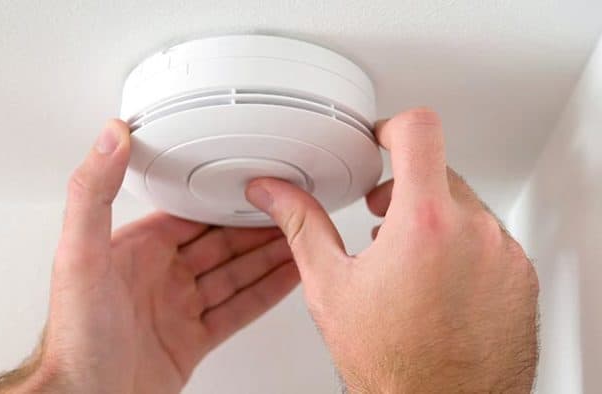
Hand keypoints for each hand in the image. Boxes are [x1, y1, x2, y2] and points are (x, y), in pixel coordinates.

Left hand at [0, 120, 298, 393]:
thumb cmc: (75, 337)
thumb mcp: (79, 254)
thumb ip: (93, 193)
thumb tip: (109, 137)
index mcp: (136, 250)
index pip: (189, 213)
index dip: (223, 197)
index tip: (252, 180)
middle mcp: (159, 276)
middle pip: (220, 242)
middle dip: (256, 225)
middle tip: (291, 207)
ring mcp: (177, 309)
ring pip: (234, 273)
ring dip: (268, 255)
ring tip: (301, 237)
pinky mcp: (192, 340)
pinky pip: (238, 309)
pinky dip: (266, 293)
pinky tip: (287, 277)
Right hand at [245, 108, 538, 392]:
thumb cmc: (391, 363)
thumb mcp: (331, 286)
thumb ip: (302, 225)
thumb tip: (273, 192)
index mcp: (424, 223)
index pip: (420, 131)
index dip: (393, 126)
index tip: (382, 140)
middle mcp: (475, 232)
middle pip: (440, 170)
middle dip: (406, 187)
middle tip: (381, 220)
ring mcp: (504, 256)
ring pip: (466, 207)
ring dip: (436, 221)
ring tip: (408, 261)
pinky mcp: (521, 278)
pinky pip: (491, 240)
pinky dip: (464, 248)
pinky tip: (438, 285)